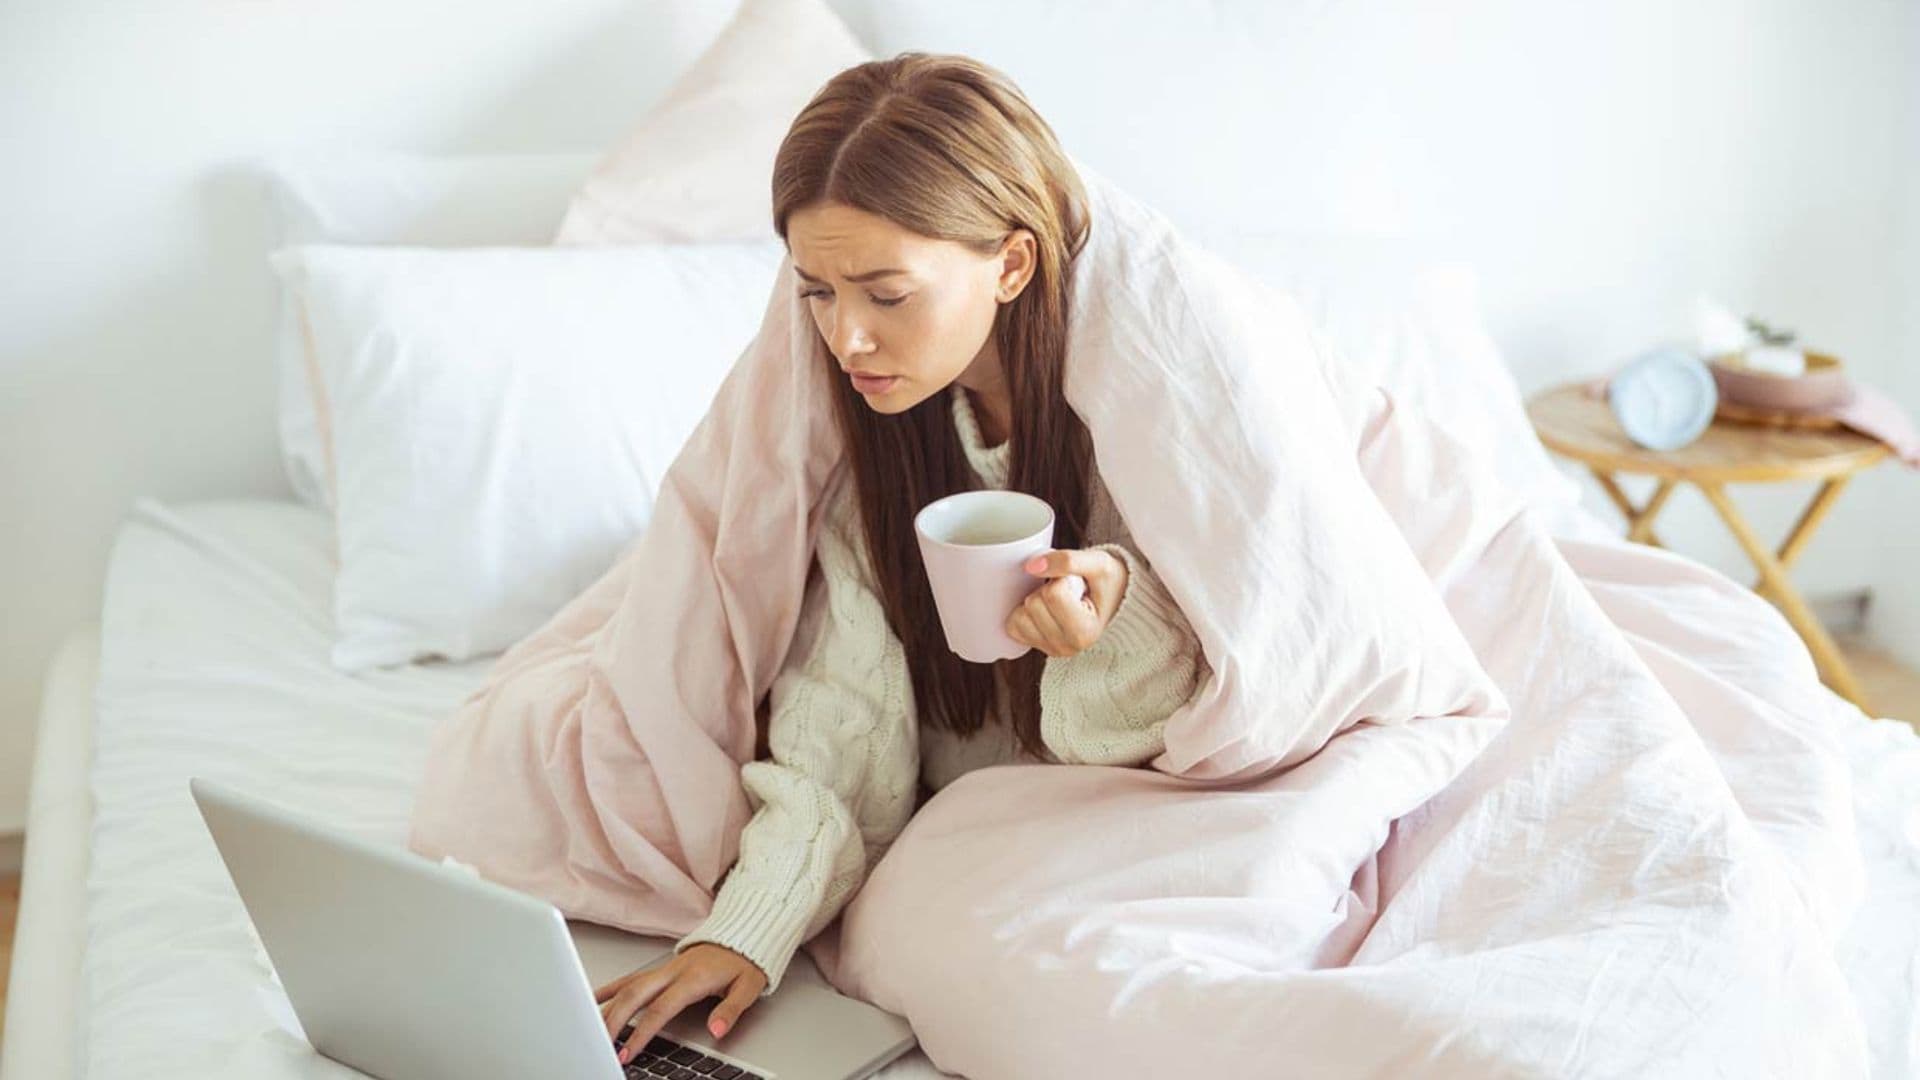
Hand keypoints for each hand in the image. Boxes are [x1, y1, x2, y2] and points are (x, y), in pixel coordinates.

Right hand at [597, 942, 767, 1063]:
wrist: (742, 935)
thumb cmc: (744, 963)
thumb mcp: (748, 987)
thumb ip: (731, 1010)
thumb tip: (716, 1030)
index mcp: (693, 978)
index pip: (660, 1009)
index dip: (641, 1032)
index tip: (627, 1052)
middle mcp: (673, 971)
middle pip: (635, 996)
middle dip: (614, 1021)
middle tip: (601, 1045)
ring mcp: (663, 969)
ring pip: (627, 987)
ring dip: (606, 1007)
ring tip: (590, 1029)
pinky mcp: (659, 968)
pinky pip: (629, 978)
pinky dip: (609, 988)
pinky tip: (593, 999)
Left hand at [1005, 548, 1128, 658]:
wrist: (1114, 599)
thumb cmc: (1107, 582)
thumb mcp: (1098, 563)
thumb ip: (1068, 560)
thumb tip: (1031, 566)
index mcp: (1085, 632)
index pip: (1053, 594)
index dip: (1062, 578)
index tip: (1077, 584)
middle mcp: (1068, 647)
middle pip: (1034, 604)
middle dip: (1047, 589)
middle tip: (1068, 592)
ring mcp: (1051, 650)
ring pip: (1019, 616)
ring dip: (1036, 600)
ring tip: (1059, 601)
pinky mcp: (1037, 647)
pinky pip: (1012, 626)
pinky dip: (1023, 612)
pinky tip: (1045, 610)